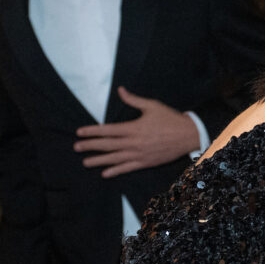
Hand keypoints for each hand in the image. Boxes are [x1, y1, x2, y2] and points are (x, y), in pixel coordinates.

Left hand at [74, 87, 200, 176]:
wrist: (189, 136)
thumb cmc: (171, 119)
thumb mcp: (152, 106)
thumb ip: (134, 100)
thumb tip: (120, 90)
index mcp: (134, 128)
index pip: (107, 131)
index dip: (92, 132)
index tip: (79, 132)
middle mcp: (134, 143)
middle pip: (107, 145)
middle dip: (90, 146)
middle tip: (76, 148)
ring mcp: (140, 154)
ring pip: (114, 159)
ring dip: (98, 161)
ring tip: (85, 162)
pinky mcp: (146, 162)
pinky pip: (128, 168)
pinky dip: (115, 171)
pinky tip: (105, 173)